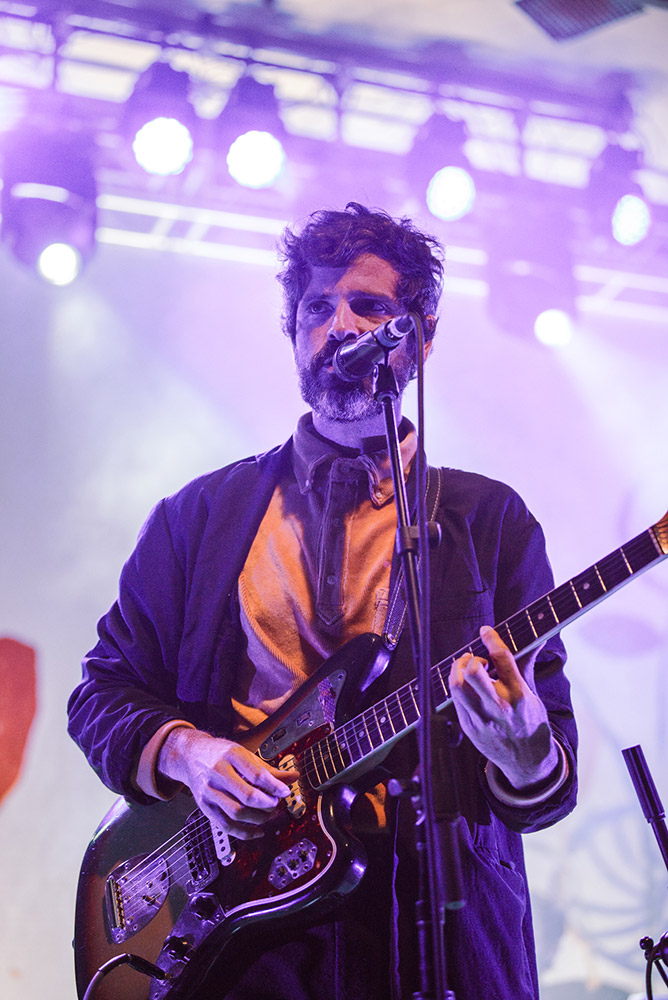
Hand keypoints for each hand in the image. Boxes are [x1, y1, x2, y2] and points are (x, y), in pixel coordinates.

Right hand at [157, 727, 298, 839]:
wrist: (190, 756)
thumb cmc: (220, 754)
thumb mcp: (244, 754)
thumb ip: (268, 769)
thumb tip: (293, 777)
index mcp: (230, 755)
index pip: (256, 774)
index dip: (274, 786)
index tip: (285, 792)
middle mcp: (217, 773)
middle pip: (246, 796)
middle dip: (267, 803)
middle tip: (276, 804)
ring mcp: (209, 791)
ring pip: (237, 813)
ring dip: (258, 818)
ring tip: (268, 814)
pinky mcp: (205, 807)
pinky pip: (226, 826)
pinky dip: (244, 833)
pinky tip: (258, 831)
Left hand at [449, 626, 557, 789]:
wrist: (528, 762)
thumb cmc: (531, 723)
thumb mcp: (533, 693)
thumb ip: (526, 664)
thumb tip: (539, 638)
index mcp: (518, 694)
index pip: (501, 658)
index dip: (491, 639)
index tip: (485, 631)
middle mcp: (499, 706)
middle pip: (473, 671)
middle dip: (470, 658)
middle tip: (474, 658)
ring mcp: (481, 719)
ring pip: (457, 685)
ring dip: (458, 670)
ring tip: (466, 670)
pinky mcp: (469, 728)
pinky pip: (455, 700)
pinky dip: (459, 687)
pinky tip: (467, 687)